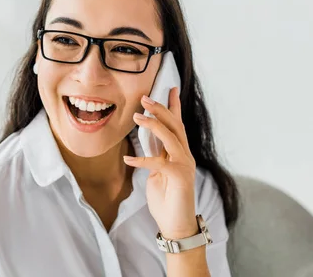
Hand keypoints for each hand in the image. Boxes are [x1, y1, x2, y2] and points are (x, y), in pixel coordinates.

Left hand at [123, 87, 198, 238]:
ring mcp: (184, 166)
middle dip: (161, 109)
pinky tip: (128, 159)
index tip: (170, 89)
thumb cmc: (166, 198)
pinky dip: (142, 160)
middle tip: (145, 97)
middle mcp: (184, 156)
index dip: (173, 106)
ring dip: (154, 125)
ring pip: (171, 138)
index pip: (177, 125)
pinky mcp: (178, 177)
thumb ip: (156, 155)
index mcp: (179, 153)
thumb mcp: (157, 172)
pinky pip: (158, 163)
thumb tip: (148, 141)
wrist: (176, 224)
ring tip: (138, 115)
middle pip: (175, 125)